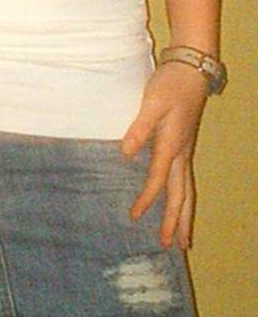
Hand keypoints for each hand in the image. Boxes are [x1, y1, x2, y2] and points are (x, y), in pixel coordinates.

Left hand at [120, 62, 208, 250]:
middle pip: (181, 194)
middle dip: (177, 221)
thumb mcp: (151, 103)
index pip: (159, 180)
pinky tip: (176, 206)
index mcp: (172, 145)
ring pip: (187, 190)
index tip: (133, 216)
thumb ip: (139, 128)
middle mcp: (182, 153)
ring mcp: (185, 151)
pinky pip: (184, 181)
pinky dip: (183, 199)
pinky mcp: (183, 147)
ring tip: (184, 239)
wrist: (191, 70)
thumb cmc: (170, 84)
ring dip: (184, 215)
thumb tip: (126, 154)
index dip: (146, 199)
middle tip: (174, 247)